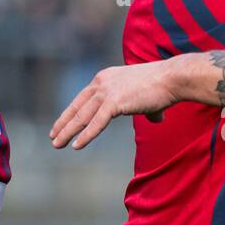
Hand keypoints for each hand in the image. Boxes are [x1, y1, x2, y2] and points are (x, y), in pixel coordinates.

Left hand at [50, 57, 178, 149]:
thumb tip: (156, 120)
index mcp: (105, 78)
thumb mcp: (148, 97)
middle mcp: (101, 83)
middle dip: (63, 124)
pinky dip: (85, 135)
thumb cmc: (164, 88)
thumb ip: (147, 109)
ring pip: (82, 117)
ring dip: (68, 132)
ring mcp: (107, 92)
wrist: (172, 79)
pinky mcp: (114, 102)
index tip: (61, 125)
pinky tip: (76, 146)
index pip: (82, 99)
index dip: (70, 113)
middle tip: (53, 137)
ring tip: (57, 145)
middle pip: (77, 107)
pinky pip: (96, 123)